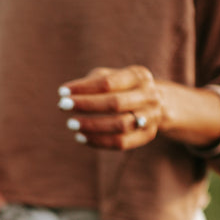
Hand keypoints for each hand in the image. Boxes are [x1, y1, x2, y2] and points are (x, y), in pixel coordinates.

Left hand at [58, 65, 219, 150]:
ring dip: (92, 126)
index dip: (84, 88)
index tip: (62, 92)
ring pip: (120, 125)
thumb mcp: (112, 77)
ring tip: (71, 124)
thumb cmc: (123, 87)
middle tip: (62, 106)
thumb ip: (91, 81)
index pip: (108, 82)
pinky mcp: (148, 135)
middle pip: (115, 103)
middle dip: (86, 105)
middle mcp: (150, 95)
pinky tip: (80, 137)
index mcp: (139, 76)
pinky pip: (121, 143)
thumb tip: (66, 92)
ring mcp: (151, 116)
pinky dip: (99, 142)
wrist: (157, 103)